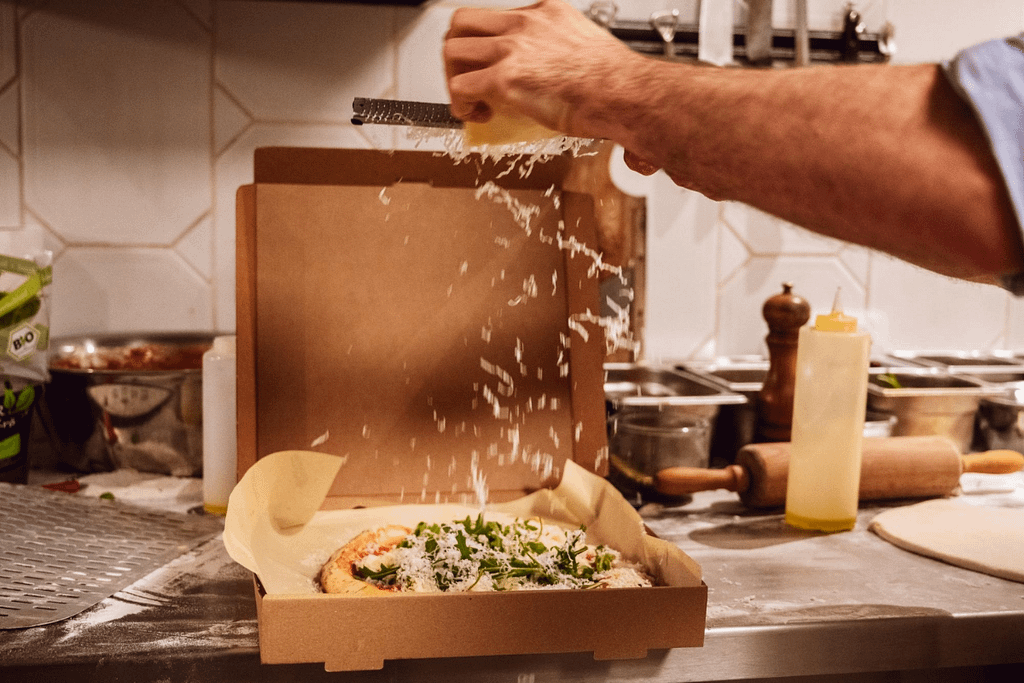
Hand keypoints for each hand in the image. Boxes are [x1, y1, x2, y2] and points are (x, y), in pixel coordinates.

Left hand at [443, 0, 639, 139]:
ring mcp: (512, 47)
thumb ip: (560, 55)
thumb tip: (550, 79)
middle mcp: (525, 23)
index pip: (499, 18)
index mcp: (546, 12)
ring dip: (454, 78)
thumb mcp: (586, 49)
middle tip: (468, 78)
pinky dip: (460, 105)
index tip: (494, 66)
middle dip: (459, 54)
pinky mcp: (505, 77)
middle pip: (463, 22)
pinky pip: (461, 87)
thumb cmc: (616, 83)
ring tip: (471, 100)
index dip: (488, 45)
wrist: (625, 95)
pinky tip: (477, 115)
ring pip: (453, 50)